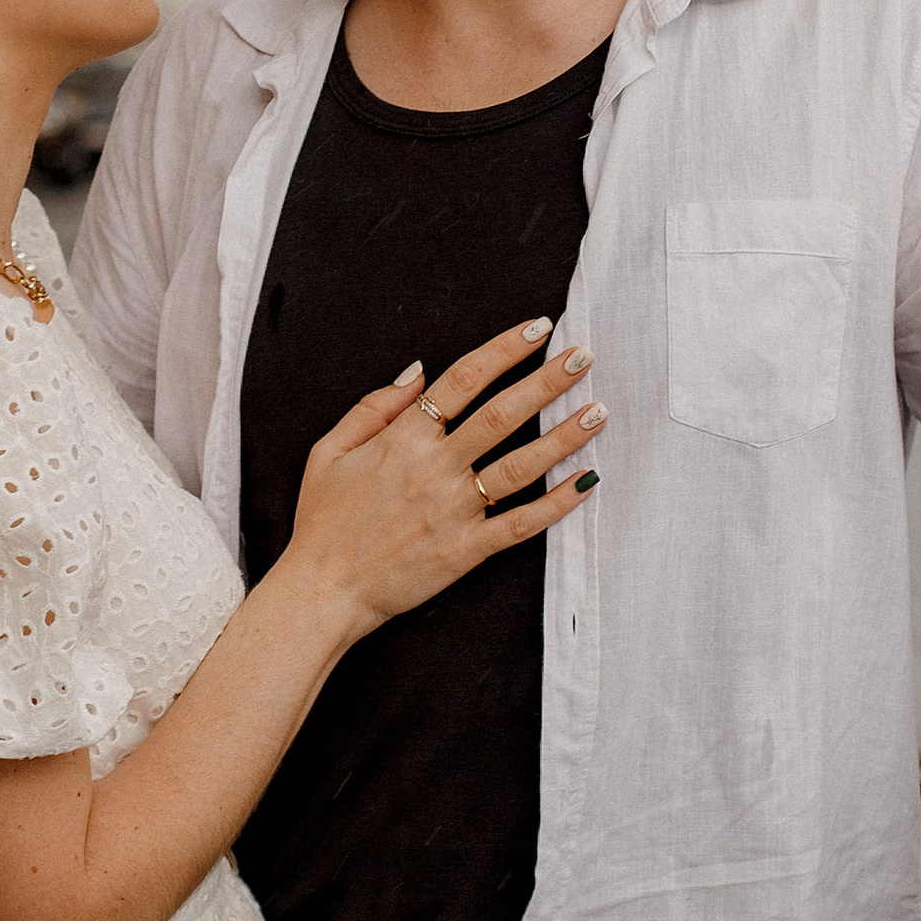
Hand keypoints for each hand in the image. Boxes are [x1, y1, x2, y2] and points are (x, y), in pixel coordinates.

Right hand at [286, 324, 605, 638]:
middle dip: (547, 381)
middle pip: (502, 414)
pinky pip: (520, 524)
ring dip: (564, 436)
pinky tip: (587, 482)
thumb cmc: (322, 522)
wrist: (322, 590)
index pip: (463, 380)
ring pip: (520, 464)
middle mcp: (434, 469)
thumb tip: (417, 370)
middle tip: (585, 356)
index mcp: (402, 439)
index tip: (538, 329)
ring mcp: (454, 510)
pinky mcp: (466, 549)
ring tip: (599, 411)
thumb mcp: (328, 451)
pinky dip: (557, 504)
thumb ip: (373, 407)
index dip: (504, 350)